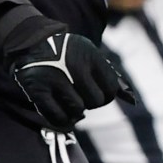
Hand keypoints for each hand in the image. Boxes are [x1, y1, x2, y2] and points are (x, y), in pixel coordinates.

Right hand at [0, 0, 134, 130]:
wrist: (30, 43)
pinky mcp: (37, 90)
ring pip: (77, 110)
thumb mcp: (89, 54)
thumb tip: (132, 100)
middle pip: (95, 101)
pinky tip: (62, 113)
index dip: (106, 95)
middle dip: (90, 103)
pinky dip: (62, 119)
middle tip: (81, 97)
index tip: (97, 92)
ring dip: (76, 112)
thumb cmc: (67, 54)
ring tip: (70, 103)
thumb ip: (110, 75)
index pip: (111, 88)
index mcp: (90, 55)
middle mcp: (74, 66)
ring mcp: (54, 78)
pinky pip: (57, 116)